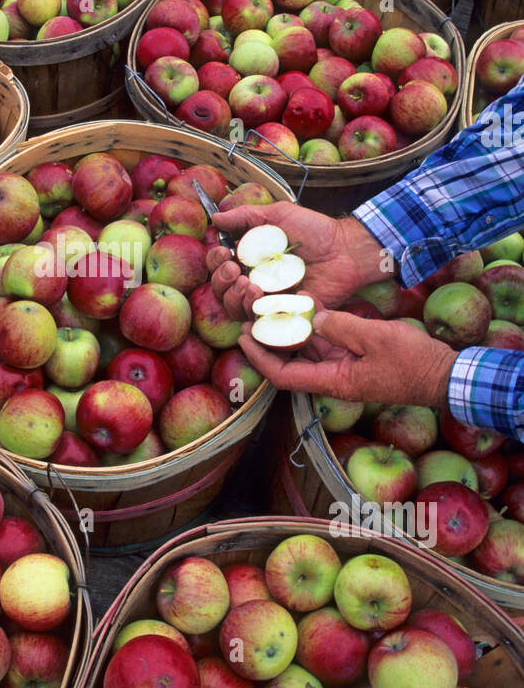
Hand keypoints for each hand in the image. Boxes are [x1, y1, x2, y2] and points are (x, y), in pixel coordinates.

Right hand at [207, 204, 392, 319]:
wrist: (344, 251)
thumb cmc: (314, 231)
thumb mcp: (278, 215)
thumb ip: (245, 215)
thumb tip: (216, 217)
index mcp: (250, 257)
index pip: (219, 265)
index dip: (215, 261)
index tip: (224, 252)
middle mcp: (253, 279)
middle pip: (220, 289)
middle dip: (220, 280)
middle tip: (234, 269)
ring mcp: (266, 299)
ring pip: (233, 308)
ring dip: (233, 296)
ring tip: (247, 283)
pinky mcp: (280, 314)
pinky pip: (256, 321)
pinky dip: (251, 310)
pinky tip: (258, 295)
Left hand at [238, 309, 456, 409]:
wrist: (444, 374)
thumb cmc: (413, 361)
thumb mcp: (376, 338)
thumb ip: (341, 327)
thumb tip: (313, 317)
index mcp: (333, 381)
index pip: (283, 375)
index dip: (260, 357)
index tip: (243, 336)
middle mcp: (333, 378)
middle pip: (290, 362)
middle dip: (268, 341)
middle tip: (249, 316)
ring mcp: (344, 368)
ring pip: (308, 351)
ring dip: (290, 332)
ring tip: (270, 307)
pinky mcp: (355, 358)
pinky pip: (327, 344)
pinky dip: (314, 328)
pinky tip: (305, 306)